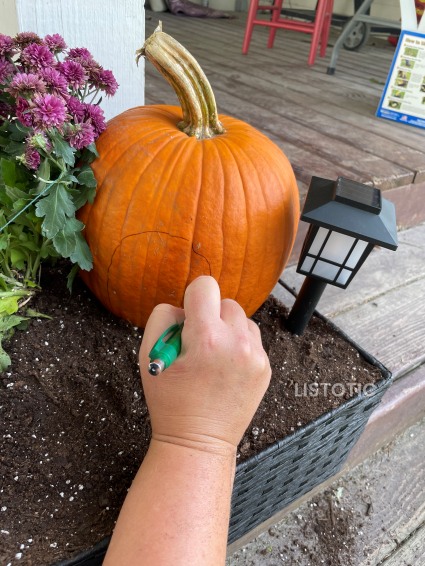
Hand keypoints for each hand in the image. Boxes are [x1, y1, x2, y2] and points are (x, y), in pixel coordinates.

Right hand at [139, 276, 270, 455]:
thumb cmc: (171, 401)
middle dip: (210, 317)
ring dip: (227, 330)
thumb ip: (162, 317)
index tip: (188, 320)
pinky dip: (239, 346)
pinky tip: (225, 368)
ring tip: (213, 357)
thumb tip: (184, 306)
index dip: (192, 299)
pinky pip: (252, 339)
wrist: (198, 442)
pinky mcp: (265, 368)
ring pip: (242, 319)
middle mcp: (238, 343)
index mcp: (207, 338)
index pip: (205, 286)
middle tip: (198, 345)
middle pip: (225, 302)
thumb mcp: (148, 355)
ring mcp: (256, 356)